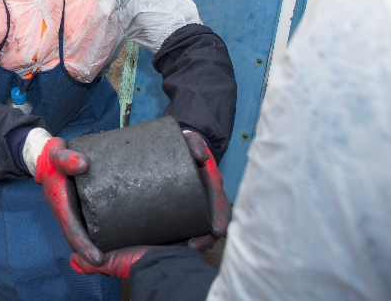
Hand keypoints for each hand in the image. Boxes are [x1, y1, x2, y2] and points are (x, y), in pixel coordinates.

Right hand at [33, 137, 103, 265]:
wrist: (45, 158)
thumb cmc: (53, 157)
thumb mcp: (58, 153)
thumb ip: (67, 157)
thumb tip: (83, 164)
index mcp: (59, 203)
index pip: (72, 229)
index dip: (84, 245)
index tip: (98, 259)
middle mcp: (64, 212)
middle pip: (76, 238)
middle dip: (89, 253)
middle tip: (109, 265)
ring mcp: (70, 212)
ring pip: (81, 234)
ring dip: (92, 247)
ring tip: (113, 258)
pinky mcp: (78, 208)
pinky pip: (86, 225)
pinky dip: (96, 235)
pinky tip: (113, 238)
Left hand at [183, 131, 231, 247]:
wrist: (176, 148)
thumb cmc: (185, 145)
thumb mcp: (190, 140)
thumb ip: (194, 143)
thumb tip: (201, 156)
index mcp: (212, 183)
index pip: (220, 204)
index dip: (220, 217)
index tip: (217, 230)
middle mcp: (207, 197)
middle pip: (212, 223)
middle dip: (207, 238)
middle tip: (194, 246)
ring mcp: (196, 204)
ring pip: (199, 228)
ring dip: (194, 241)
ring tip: (179, 249)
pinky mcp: (183, 208)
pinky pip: (185, 225)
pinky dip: (180, 236)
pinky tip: (169, 244)